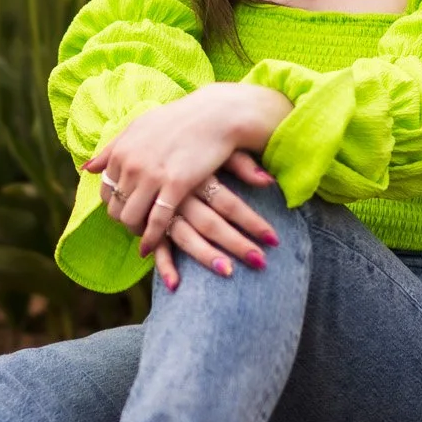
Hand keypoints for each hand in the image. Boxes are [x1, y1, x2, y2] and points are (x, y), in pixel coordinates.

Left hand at [85, 83, 290, 276]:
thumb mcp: (139, 127)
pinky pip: (157, 221)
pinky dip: (151, 238)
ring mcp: (152, 176)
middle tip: (138, 226)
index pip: (106, 191)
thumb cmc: (179, 120)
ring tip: (145, 235)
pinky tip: (150, 248)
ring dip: (135, 232)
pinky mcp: (176, 185)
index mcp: (121, 151)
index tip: (128, 211)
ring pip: (131, 218)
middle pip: (115, 208)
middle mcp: (131, 164)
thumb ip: (112, 149)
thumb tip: (87, 169)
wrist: (215, 115)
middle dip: (124, 221)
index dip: (115, 206)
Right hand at [151, 151, 277, 291]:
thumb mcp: (216, 145)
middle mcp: (179, 193)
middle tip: (261, 263)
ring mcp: (160, 208)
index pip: (229, 203)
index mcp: (197, 174)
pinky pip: (156, 245)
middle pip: (210, 223)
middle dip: (236, 243)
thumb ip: (242, 164)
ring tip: (228, 272)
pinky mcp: (147, 220)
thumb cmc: (191, 142)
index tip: (274, 240)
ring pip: (184, 236)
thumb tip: (270, 182)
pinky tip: (177, 285)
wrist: (148, 136)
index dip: (252, 221)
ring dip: (205, 255)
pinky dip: (165, 264)